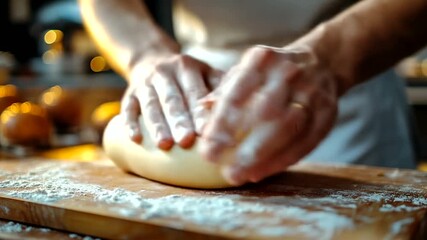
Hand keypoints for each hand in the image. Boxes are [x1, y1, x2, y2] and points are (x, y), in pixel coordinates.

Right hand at [122, 53, 221, 149]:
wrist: (151, 59)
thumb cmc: (187, 75)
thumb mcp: (204, 72)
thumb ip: (219, 87)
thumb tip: (235, 108)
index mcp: (187, 67)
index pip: (194, 91)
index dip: (200, 111)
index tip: (207, 130)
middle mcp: (164, 72)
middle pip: (173, 99)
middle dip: (179, 121)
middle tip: (186, 140)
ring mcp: (145, 83)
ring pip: (151, 105)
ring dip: (157, 125)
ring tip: (164, 145)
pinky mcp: (130, 94)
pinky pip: (128, 108)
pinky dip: (130, 123)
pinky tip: (135, 139)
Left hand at [200, 45, 338, 184]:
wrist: (322, 61)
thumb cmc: (272, 71)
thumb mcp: (247, 70)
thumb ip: (225, 90)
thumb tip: (200, 109)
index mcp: (262, 60)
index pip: (239, 92)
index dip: (222, 122)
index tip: (207, 147)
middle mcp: (289, 73)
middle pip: (266, 111)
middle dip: (244, 144)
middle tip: (222, 168)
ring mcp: (312, 93)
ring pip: (289, 128)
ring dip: (263, 156)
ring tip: (239, 175)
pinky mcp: (328, 114)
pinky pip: (306, 142)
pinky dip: (282, 160)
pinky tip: (260, 173)